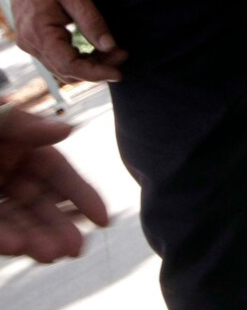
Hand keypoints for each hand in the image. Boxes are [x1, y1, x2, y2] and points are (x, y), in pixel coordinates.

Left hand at [0, 104, 108, 262]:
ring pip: (18, 221)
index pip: (58, 173)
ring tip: (51, 254)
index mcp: (18, 146)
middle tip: (76, 249)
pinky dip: (3, 240)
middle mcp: (6, 172)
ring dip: (35, 239)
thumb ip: (23, 123)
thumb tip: (66, 129)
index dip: (82, 195)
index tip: (104, 219)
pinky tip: (18, 246)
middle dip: (60, 226)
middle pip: (40, 203)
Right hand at [4, 0, 127, 81]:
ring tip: (114, 53)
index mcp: (39, 33)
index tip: (119, 73)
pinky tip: (97, 50)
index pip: (69, 66)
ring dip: (88, 65)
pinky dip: (78, 58)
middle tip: (123, 55)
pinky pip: (57, 57)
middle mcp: (30, 43)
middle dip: (97, 69)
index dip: (97, 73)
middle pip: (66, 71)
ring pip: (62, 67)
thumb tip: (110, 46)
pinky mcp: (34, 39)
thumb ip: (93, 22)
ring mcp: (30, 42)